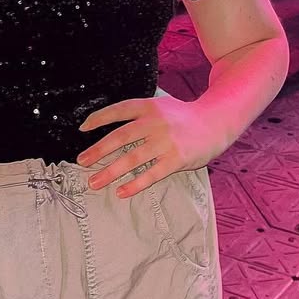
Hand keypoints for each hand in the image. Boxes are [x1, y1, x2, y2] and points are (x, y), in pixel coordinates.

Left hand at [77, 93, 229, 197]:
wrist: (216, 122)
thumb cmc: (183, 117)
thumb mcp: (162, 105)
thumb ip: (141, 113)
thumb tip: (111, 125)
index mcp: (149, 106)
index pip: (119, 110)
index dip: (99, 118)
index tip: (82, 129)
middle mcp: (156, 121)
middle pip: (121, 136)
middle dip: (98, 150)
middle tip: (81, 161)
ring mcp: (166, 141)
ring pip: (133, 158)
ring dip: (110, 171)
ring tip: (94, 181)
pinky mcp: (176, 159)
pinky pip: (152, 174)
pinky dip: (135, 184)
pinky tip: (122, 192)